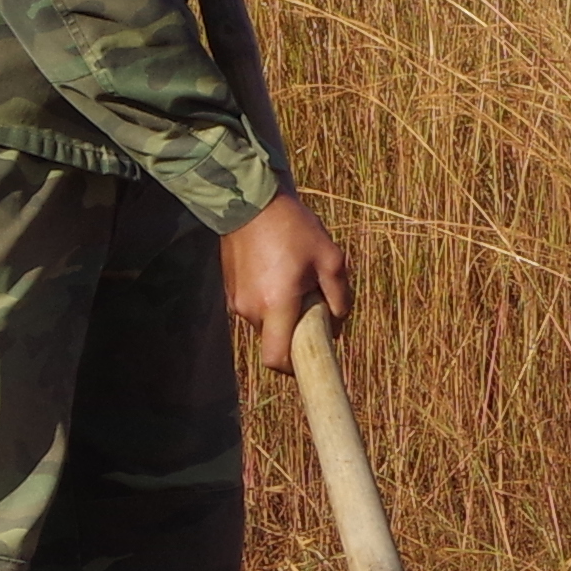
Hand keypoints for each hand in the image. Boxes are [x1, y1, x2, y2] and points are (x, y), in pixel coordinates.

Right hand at [223, 191, 355, 363]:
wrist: (251, 202)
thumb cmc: (294, 229)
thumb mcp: (330, 259)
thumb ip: (340, 297)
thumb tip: (338, 323)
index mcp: (276, 306)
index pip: (277, 360)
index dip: (294, 369)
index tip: (312, 358)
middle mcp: (252, 310)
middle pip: (276, 340)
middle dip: (296, 332)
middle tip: (313, 303)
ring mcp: (237, 301)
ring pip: (266, 323)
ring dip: (283, 314)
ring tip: (297, 279)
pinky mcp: (230, 290)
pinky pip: (255, 307)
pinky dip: (270, 301)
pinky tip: (280, 272)